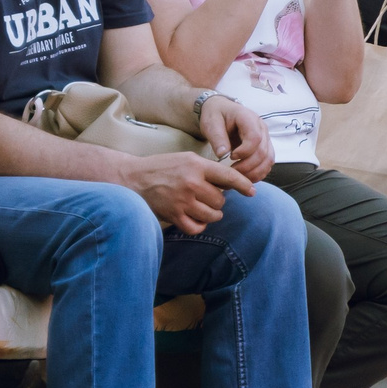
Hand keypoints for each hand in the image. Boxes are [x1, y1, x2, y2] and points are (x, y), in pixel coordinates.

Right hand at [127, 150, 255, 233]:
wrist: (134, 178)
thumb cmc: (163, 167)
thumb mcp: (187, 159)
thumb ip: (207, 169)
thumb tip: (231, 184)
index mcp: (196, 166)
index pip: (228, 177)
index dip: (244, 185)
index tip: (252, 192)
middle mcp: (191, 183)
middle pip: (220, 200)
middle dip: (217, 200)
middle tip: (206, 196)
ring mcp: (182, 201)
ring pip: (212, 215)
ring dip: (212, 214)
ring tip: (204, 208)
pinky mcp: (173, 215)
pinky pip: (196, 227)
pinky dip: (200, 225)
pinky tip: (196, 219)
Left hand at [200, 93, 274, 180]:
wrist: (221, 111)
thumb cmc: (216, 115)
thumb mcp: (211, 123)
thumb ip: (217, 138)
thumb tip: (223, 155)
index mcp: (248, 118)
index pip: (255, 138)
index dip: (244, 152)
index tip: (230, 157)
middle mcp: (261, 128)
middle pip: (263, 152)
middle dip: (248, 166)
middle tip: (232, 172)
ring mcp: (265, 138)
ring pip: (268, 160)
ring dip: (255, 172)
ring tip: (238, 177)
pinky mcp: (264, 147)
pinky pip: (267, 163)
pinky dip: (258, 173)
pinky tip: (245, 177)